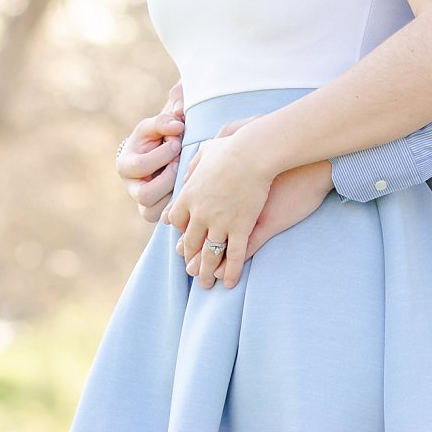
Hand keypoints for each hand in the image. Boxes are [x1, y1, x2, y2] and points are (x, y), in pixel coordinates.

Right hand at [116, 82, 184, 221]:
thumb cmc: (156, 137)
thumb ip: (165, 120)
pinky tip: (183, 187)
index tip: (176, 141)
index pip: (141, 166)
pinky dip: (175, 205)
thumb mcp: (156, 125)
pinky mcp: (153, 211)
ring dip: (172, 194)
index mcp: (125, 164)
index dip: (163, 154)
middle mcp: (130, 186)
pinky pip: (162, 218)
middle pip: (145, 195)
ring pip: (154, 211)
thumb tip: (178, 123)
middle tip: (180, 162)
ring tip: (181, 176)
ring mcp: (141, 202)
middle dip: (168, 178)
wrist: (158, 152)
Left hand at [165, 120, 273, 289]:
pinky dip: (231, 271)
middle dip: (191, 258)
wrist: (254, 152)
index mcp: (190, 195)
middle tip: (191, 270)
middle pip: (190, 242)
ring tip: (206, 284)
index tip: (185, 238)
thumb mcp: (207, 152)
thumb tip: (187, 175)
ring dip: (207, 271)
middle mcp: (200, 212)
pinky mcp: (241, 227)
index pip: (177, 221)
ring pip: (210, 254)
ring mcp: (220, 222)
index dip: (181, 232)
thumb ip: (194, 165)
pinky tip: (230, 283)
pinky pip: (235, 255)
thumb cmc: (234, 147)